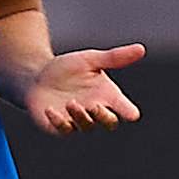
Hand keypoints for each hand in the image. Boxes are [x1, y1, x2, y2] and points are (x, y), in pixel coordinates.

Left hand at [24, 43, 143, 135]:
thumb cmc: (68, 68)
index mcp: (107, 96)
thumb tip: (141, 48)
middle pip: (109, 122)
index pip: (124, 108)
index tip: (131, 114)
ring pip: (86, 126)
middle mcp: (95, 111)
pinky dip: (58, 122)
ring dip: (81, 116)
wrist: (38, 74)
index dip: (128, 112)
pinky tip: (51, 110)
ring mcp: (78, 121)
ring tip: (71, 102)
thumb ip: (113, 57)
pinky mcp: (59, 126)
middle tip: (94, 106)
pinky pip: (63, 130)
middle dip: (103, 116)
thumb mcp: (90, 60)